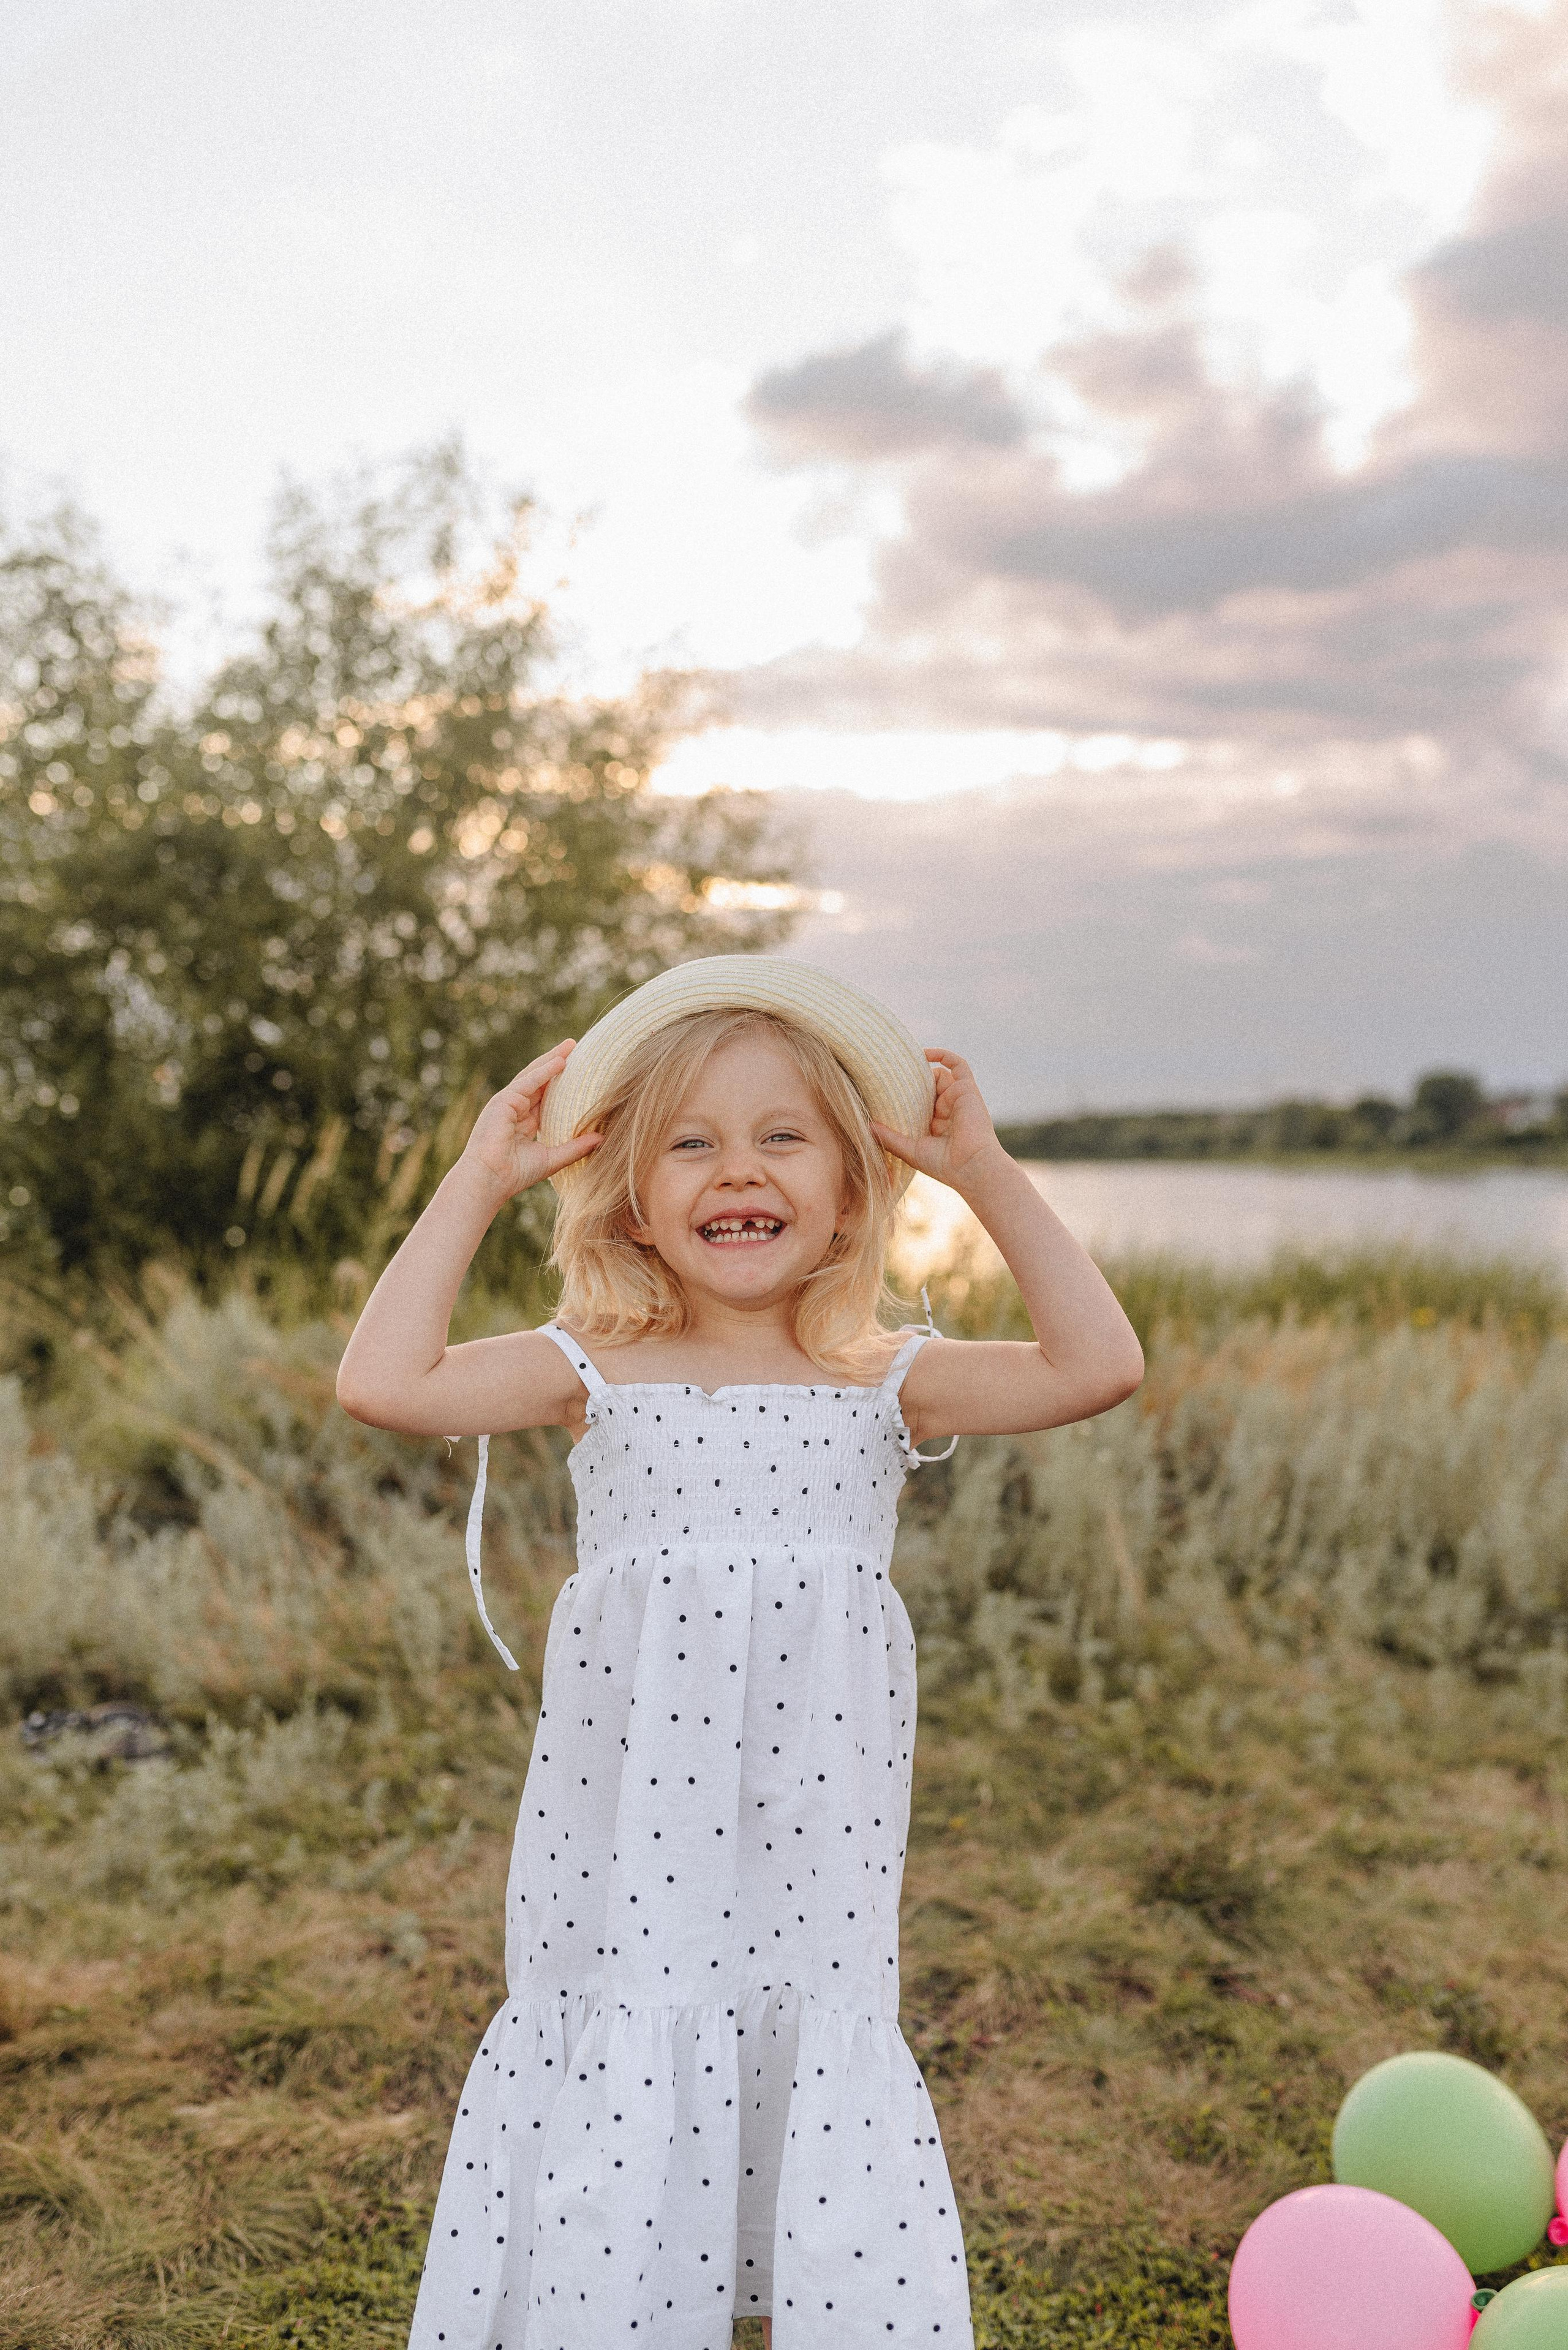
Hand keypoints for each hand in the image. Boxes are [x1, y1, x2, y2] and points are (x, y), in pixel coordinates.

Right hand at [458, 1042, 600, 1200]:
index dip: (560, 1081)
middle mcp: (515, 1108)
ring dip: (552, 1059)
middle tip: (575, 1046)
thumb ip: (576, 1148)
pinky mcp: (503, 1101)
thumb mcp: (553, 1158)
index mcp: (523, 1121)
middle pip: (539, 1079)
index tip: (579, 1069)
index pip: (545, 1095)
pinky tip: (560, 1061)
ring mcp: (507, 1103)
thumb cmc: (514, 1174)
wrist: (489, 1181)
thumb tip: (602, 1138)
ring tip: (570, 1046)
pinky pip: (527, 1082)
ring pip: (533, 1075)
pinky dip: (544, 1072)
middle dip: (556, 1062)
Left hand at [870, 1049, 1007, 1197]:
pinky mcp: (967, 1090)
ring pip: (939, 1076)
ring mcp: (959, 1099)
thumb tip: (867, 1126)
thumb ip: (890, 1138)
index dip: (908, 1097)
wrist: (971, 1167)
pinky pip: (958, 1065)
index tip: (886, 1093)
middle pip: (929, 1088)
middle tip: (890, 1079)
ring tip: (903, 1071)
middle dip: (913, 1084)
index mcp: (939, 1125)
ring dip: (923, 1075)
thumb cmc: (944, 1165)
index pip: (922, 1103)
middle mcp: (950, 1111)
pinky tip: (924, 1053)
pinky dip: (943, 1055)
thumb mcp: (910, 1150)